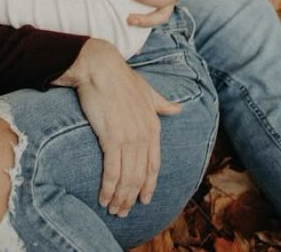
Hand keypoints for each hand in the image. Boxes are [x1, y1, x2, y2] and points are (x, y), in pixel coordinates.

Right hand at [53, 39, 180, 216]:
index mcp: (154, 126)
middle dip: (131, 198)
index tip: (143, 200)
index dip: (148, 185)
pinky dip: (108, 188)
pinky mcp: (112, 138)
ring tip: (112, 209)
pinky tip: (103, 197)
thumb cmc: (121, 79)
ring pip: (127, 178)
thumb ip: (163, 104)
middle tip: (122, 212)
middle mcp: (144, 136)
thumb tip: (178, 109)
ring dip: (120, 198)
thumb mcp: (148, 91)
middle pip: (139, 176)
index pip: (154, 165)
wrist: (101, 67)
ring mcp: (129, 138)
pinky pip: (112, 171)